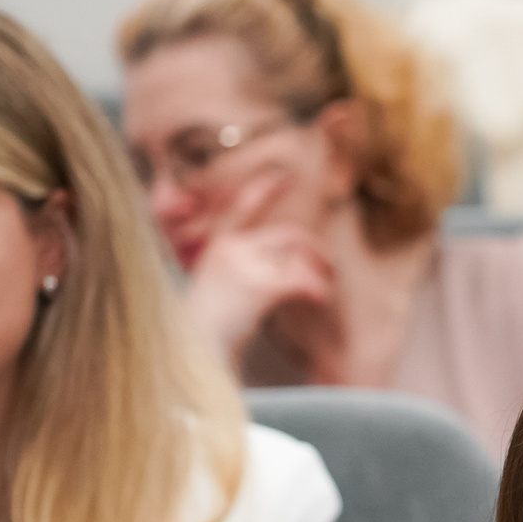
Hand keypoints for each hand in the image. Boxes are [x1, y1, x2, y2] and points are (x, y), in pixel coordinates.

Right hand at [180, 168, 334, 360]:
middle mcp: (231, 248)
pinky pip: (302, 278)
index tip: (287, 175)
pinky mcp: (260, 285)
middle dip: (314, 248)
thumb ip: (242, 269)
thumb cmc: (205, 326)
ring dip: (321, 272)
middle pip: (288, 235)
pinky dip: (318, 289)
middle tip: (328, 265)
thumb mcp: (216, 286)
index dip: (266, 188)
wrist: (193, 346)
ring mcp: (246, 264)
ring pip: (299, 256)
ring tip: (326, 288)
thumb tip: (280, 267)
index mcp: (218, 245)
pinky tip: (321, 299)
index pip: (243, 207)